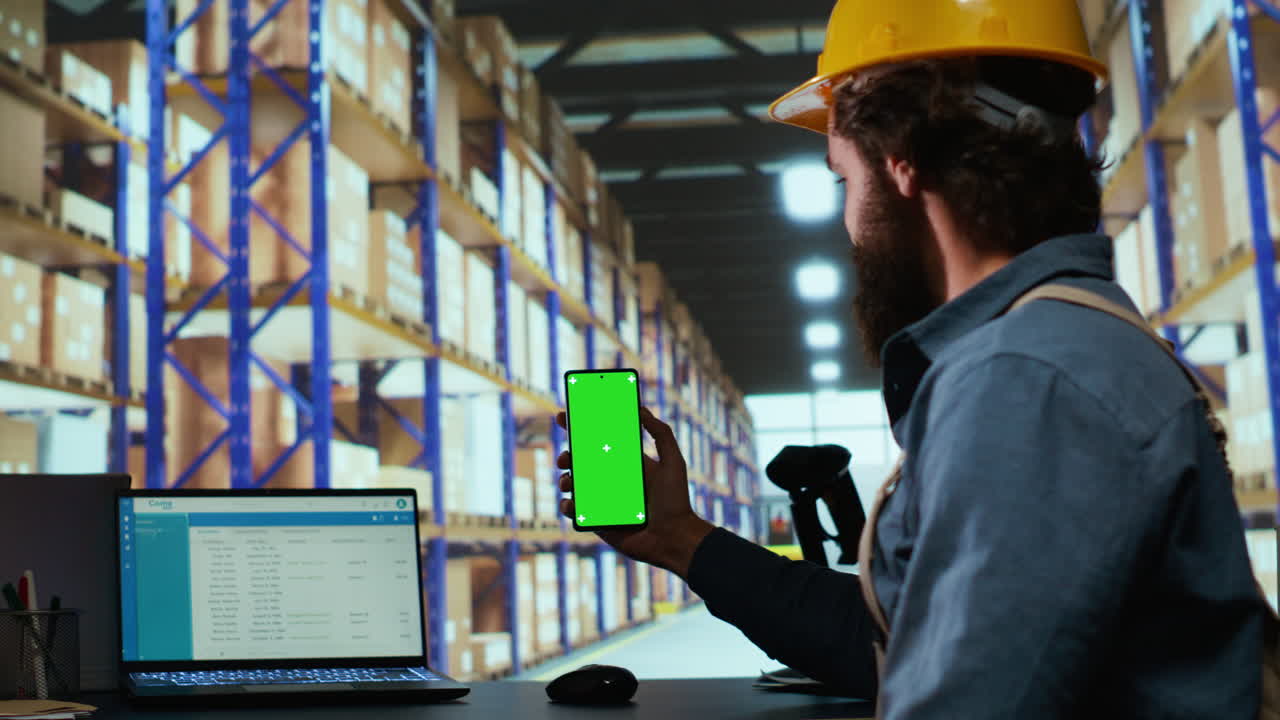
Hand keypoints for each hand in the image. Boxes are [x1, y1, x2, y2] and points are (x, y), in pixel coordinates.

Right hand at [557, 407, 714, 577]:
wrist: (673, 537)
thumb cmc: (675, 500)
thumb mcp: (672, 461)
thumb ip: (660, 432)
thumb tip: (640, 408)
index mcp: (625, 463)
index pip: (599, 441)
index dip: (580, 429)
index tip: (565, 417)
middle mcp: (611, 480)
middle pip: (580, 462)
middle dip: (567, 456)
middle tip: (567, 458)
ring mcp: (602, 501)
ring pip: (573, 485)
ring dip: (565, 480)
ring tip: (570, 482)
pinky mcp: (596, 522)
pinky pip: (574, 511)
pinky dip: (567, 506)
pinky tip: (572, 504)